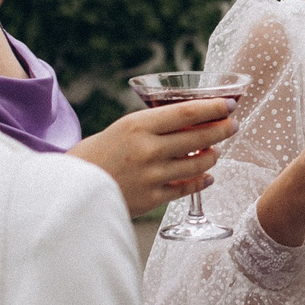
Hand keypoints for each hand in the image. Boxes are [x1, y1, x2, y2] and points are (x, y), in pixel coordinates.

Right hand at [69, 100, 235, 218]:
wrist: (70, 188)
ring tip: (215, 151)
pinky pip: (187, 188)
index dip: (214, 108)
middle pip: (200, 138)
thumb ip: (154, 125)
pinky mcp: (151, 199)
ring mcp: (151, 176)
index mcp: (137, 125)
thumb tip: (193, 120)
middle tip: (233, 125)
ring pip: (199, 164)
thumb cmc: (96, 154)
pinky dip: (202, 180)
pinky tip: (207, 176)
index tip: (230, 105)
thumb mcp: (122, 129)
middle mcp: (147, 149)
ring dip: (213, 156)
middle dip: (222, 130)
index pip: (188, 113)